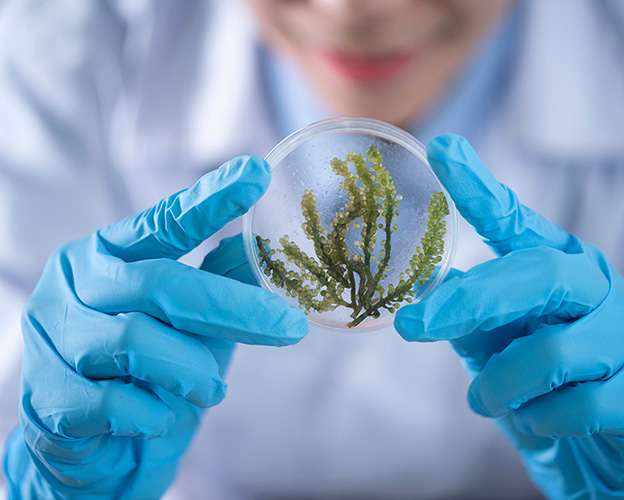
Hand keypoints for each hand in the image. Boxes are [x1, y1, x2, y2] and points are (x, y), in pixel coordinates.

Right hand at [4, 156, 307, 498]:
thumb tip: (261, 244)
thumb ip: (217, 282)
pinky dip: (155, 411)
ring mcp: (54, 338)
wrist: (96, 450)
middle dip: (234, 308)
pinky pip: (117, 401)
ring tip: (212, 389)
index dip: (211, 199)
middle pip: (161, 283)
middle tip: (291, 327)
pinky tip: (160, 416)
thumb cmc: (147, 373)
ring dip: (192, 370)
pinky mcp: (49, 396)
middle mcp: (74, 285)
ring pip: (137, 341)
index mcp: (107, 254)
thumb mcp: (189, 323)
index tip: (257, 173)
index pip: (163, 222)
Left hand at [394, 134, 623, 498]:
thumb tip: (429, 286)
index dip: (479, 188)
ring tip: (487, 401)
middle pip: (537, 274)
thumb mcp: (498, 349)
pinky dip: (542, 421)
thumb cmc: (545, 391)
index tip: (441, 149)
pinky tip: (538, 423)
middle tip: (412, 327)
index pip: (517, 222)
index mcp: (559, 269)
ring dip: (504, 384)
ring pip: (555, 352)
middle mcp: (599, 290)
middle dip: (470, 302)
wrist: (607, 458)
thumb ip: (471, 319)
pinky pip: (581, 406)